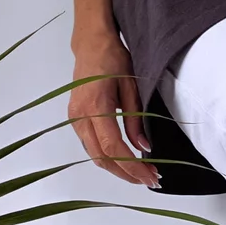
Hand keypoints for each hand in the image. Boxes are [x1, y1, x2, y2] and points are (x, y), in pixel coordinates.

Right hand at [68, 30, 159, 186]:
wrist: (91, 44)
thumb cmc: (113, 59)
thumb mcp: (131, 87)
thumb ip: (136, 120)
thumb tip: (144, 147)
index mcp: (95, 106)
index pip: (114, 147)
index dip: (132, 166)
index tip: (150, 176)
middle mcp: (80, 116)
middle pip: (102, 158)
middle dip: (127, 174)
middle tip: (150, 179)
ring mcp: (74, 119)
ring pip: (95, 156)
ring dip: (118, 169)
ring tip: (141, 174)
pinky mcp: (75, 120)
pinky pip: (91, 147)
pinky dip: (109, 158)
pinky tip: (125, 161)